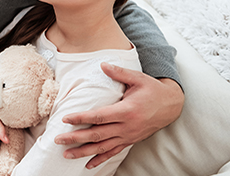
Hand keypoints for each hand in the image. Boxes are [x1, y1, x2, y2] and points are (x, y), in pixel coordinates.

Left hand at [54, 63, 183, 168]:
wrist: (171, 106)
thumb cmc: (152, 90)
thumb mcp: (138, 78)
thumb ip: (119, 73)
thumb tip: (102, 64)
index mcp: (127, 111)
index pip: (99, 116)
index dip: (82, 118)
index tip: (66, 119)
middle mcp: (127, 127)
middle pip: (97, 135)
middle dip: (76, 138)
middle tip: (58, 140)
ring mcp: (128, 136)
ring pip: (102, 147)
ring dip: (83, 152)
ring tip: (66, 154)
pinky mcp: (130, 141)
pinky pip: (113, 153)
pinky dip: (100, 159)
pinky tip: (88, 165)